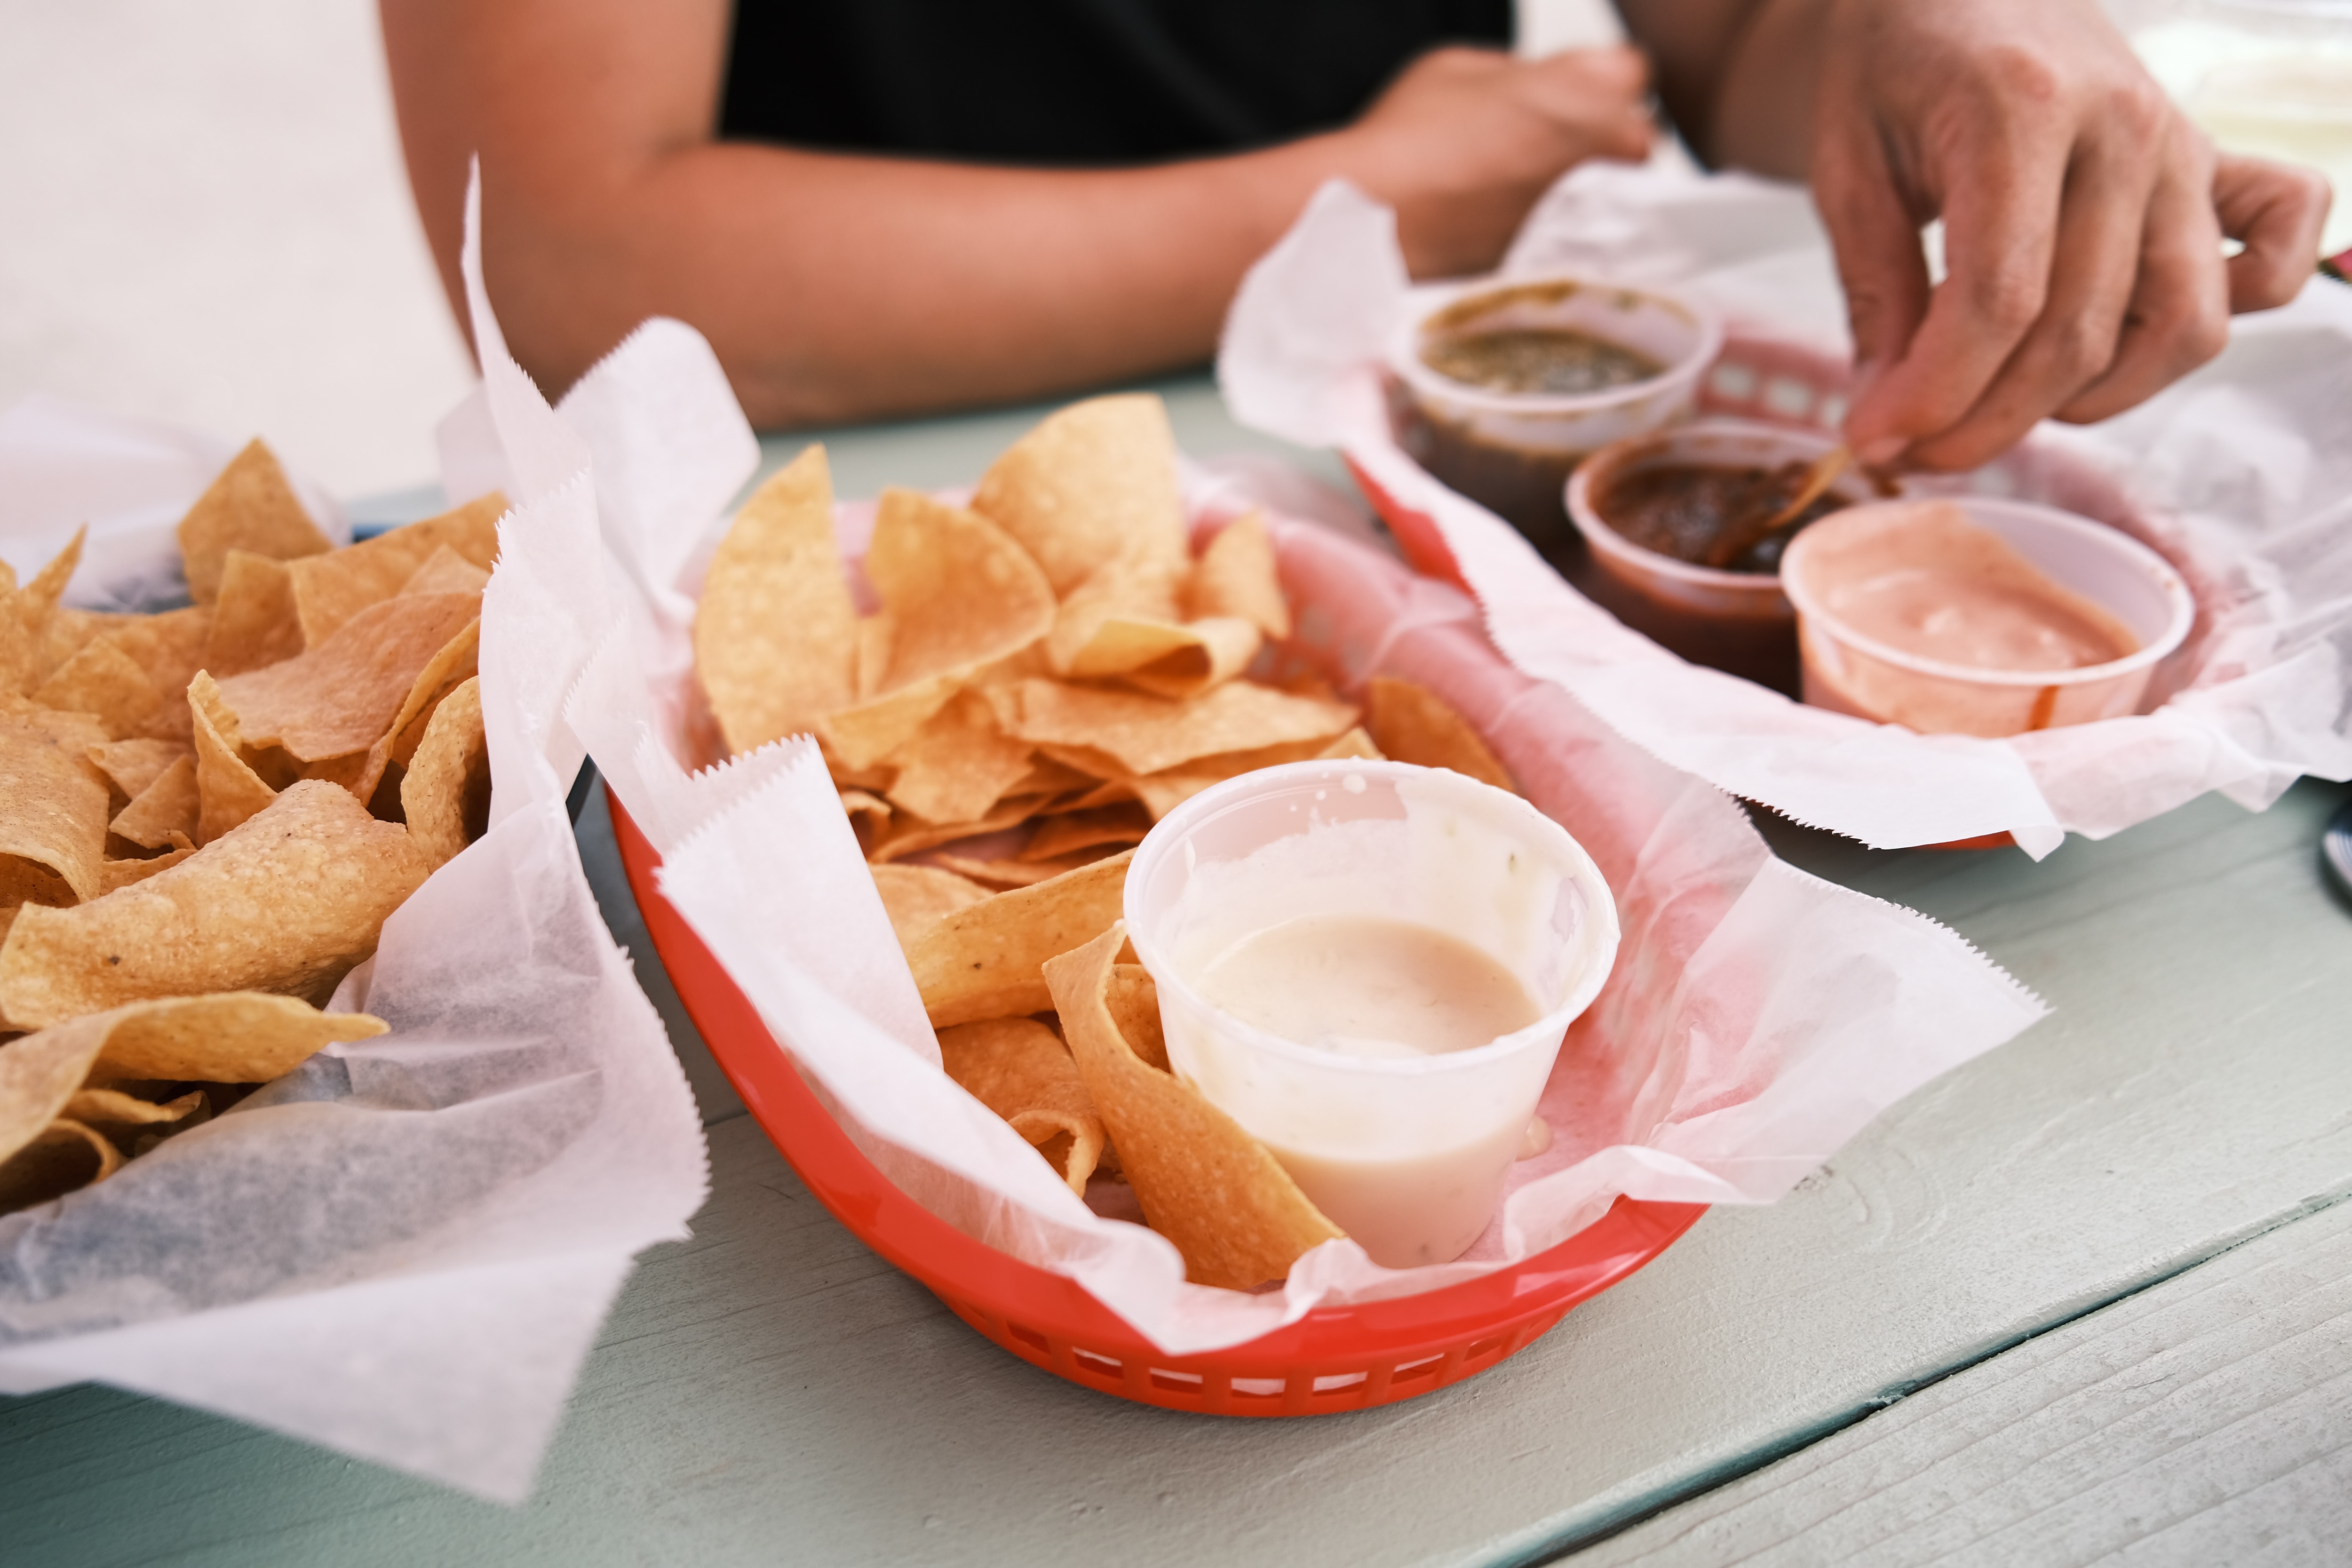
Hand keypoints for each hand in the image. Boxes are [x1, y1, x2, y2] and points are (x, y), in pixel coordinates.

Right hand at [1342, 46, 1656, 278]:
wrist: (1374, 223)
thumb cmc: (1406, 141)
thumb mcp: (1460, 69)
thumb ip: (1517, 74)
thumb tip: (1531, 91)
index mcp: (1586, 86)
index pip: (1630, 72)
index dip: (1595, 82)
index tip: (1568, 93)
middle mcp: (1603, 148)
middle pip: (1633, 138)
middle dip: (1600, 138)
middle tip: (1545, 143)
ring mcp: (1589, 209)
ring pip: (1609, 193)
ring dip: (1579, 186)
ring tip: (1519, 187)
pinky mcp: (1564, 256)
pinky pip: (1575, 235)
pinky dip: (1552, 228)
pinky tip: (1504, 221)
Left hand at [1810, 0, 2333, 471]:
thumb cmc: (1896, 64)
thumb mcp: (1848, 169)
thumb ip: (1875, 294)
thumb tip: (1887, 418)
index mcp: (2021, 110)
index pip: (1998, 301)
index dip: (1936, 395)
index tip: (1876, 441)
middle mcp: (2125, 130)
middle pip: (2078, 332)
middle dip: (1985, 419)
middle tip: (1910, 448)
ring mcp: (2182, 151)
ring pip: (2178, 327)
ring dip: (2090, 399)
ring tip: (1999, 407)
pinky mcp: (2214, 165)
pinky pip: (2272, 258)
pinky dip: (2225, 316)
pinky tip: (2126, 348)